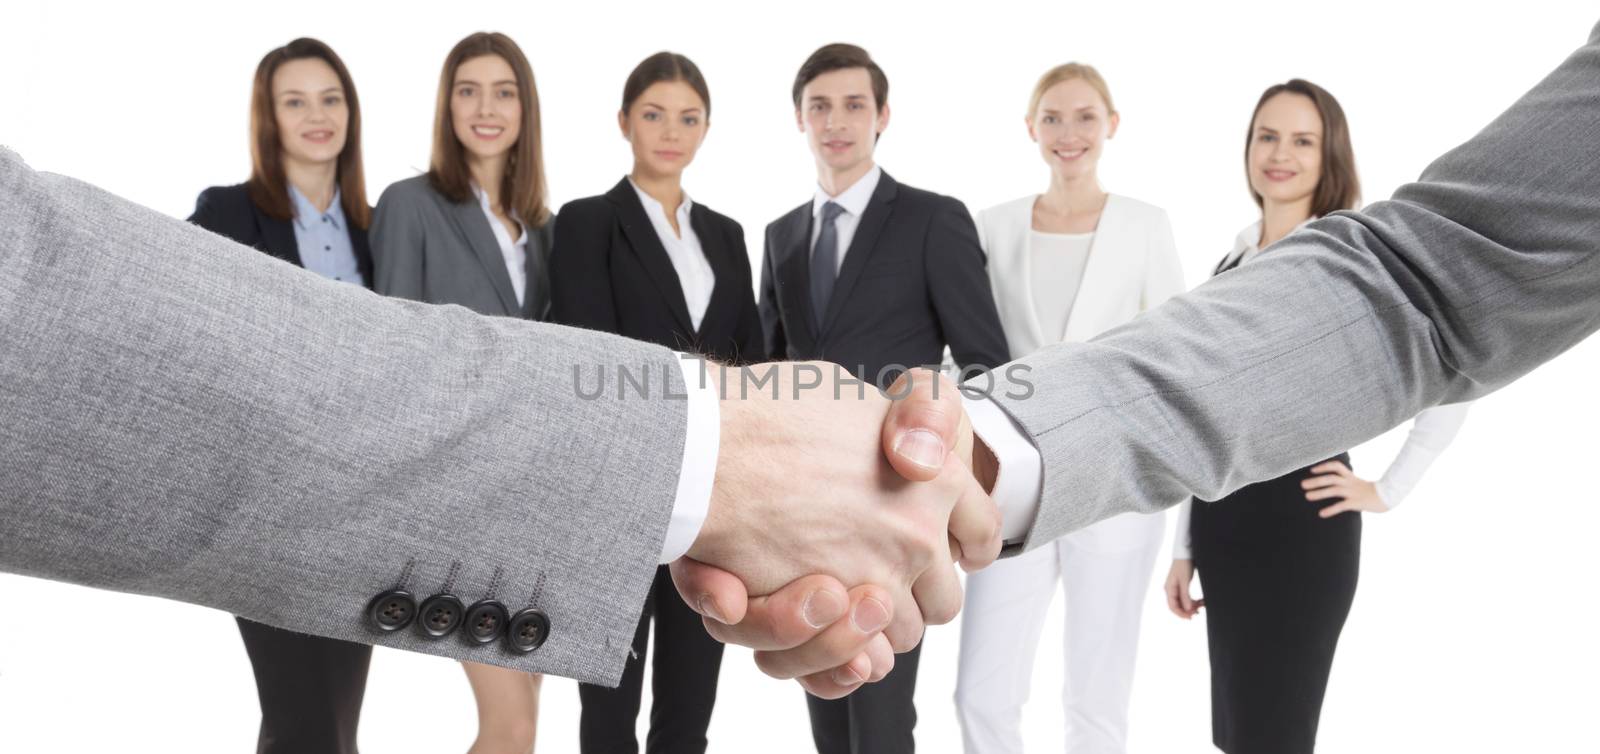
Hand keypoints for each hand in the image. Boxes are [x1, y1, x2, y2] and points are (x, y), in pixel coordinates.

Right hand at [672, 366, 998, 696]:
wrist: (701, 443)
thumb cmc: (767, 412)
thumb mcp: (857, 391)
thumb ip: (905, 419)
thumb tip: (921, 462)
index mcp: (937, 477)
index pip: (981, 533)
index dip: (967, 544)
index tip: (948, 548)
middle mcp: (917, 533)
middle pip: (943, 599)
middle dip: (913, 594)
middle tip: (874, 574)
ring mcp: (876, 576)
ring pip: (900, 635)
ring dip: (871, 628)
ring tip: (831, 595)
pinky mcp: (828, 616)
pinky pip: (859, 663)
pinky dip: (844, 659)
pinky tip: (817, 622)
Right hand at [1164, 559, 1202, 618]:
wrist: (1185, 553)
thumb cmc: (1183, 564)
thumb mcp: (1185, 580)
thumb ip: (1185, 595)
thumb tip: (1188, 609)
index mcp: (1169, 589)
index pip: (1173, 607)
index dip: (1181, 614)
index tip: (1191, 617)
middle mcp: (1171, 590)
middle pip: (1178, 606)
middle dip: (1188, 610)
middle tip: (1199, 612)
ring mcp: (1176, 589)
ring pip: (1184, 603)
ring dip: (1192, 606)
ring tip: (1203, 605)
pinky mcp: (1182, 586)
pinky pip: (1187, 598)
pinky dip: (1194, 601)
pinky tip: (1201, 601)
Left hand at [1302, 460, 1388, 516]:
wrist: (1390, 497)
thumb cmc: (1373, 492)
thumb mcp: (1359, 483)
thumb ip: (1347, 482)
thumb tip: (1334, 483)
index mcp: (1351, 477)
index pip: (1336, 467)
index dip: (1323, 467)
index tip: (1312, 470)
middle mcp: (1351, 483)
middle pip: (1331, 478)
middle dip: (1316, 481)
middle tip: (1302, 485)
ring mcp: (1353, 492)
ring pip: (1334, 490)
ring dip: (1319, 493)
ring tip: (1307, 496)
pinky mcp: (1357, 503)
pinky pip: (1342, 506)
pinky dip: (1331, 509)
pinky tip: (1321, 514)